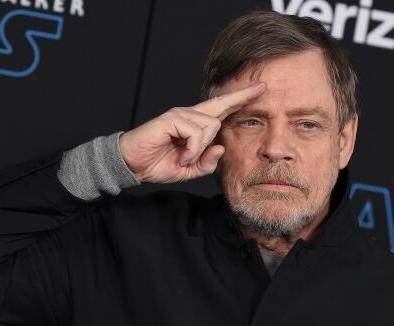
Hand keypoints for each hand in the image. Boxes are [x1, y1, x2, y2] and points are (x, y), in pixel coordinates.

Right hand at [119, 82, 265, 183]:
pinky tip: (181, 156)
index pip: (221, 108)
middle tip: (254, 96)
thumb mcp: (189, 170)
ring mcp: (180, 114)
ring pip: (210, 126)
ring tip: (184, 159)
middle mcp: (189, 115)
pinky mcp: (171, 119)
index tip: (261, 88)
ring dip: (199, 149)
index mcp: (194, 125)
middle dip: (239, 101)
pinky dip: (191, 150)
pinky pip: (195, 133)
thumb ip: (206, 163)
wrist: (132, 164)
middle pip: (220, 111)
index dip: (240, 98)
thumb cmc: (157, 164)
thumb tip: (221, 148)